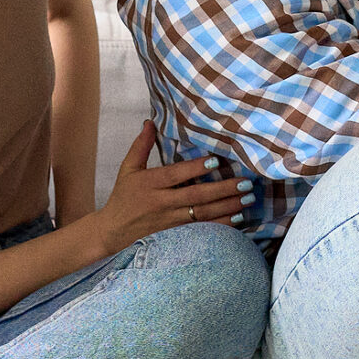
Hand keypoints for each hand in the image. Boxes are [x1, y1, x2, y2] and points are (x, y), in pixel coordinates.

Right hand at [89, 123, 245, 254]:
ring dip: (227, 207)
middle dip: (223, 189)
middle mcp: (161, 203)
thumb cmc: (122, 198)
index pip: (175, 174)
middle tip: (246, 183)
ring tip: (248, 199)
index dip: (195, 168)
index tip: (216, 160)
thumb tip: (150, 121)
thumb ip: (141, 146)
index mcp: (149, 183)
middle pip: (196, 196)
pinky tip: (237, 219)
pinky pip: (201, 231)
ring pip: (203, 215)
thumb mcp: (128, 169)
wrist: (111, 233)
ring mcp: (169, 223)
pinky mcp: (175, 237)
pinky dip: (220, 226)